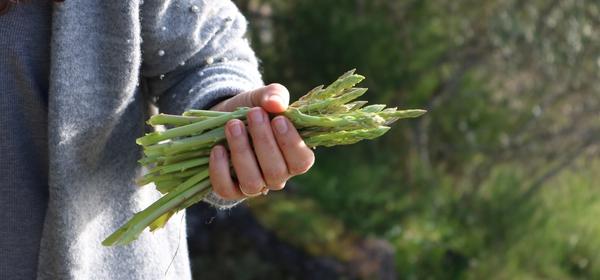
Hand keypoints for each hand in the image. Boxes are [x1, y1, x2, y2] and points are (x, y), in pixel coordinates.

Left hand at [208, 84, 314, 198]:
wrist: (223, 120)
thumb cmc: (252, 111)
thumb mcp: (263, 98)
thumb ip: (275, 95)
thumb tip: (276, 103)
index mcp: (293, 158)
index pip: (302, 161)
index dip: (291, 143)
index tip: (278, 120)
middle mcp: (276, 177)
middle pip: (276, 171)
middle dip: (264, 141)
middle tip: (254, 114)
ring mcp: (253, 186)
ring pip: (252, 182)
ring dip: (242, 152)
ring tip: (233, 125)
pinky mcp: (229, 190)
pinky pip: (226, 189)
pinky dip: (220, 169)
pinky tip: (218, 148)